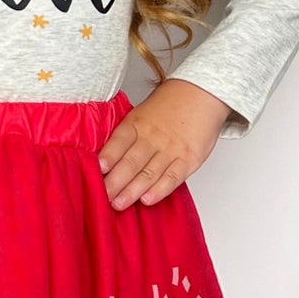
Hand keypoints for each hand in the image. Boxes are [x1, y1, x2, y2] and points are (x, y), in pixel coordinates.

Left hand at [97, 81, 232, 209]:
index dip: (108, 156)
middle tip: (102, 196)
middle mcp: (152, 137)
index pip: (119, 141)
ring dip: (132, 191)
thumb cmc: (168, 106)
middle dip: (115, 182)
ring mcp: (171, 149)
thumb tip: (103, 160)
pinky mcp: (188, 159)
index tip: (96, 170)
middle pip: (131, 162)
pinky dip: (159, 190)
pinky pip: (172, 177)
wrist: (202, 94)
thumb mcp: (141, 113)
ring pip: (148, 173)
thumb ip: (126, 135)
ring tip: (118, 204)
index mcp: (137, 123)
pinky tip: (147, 199)